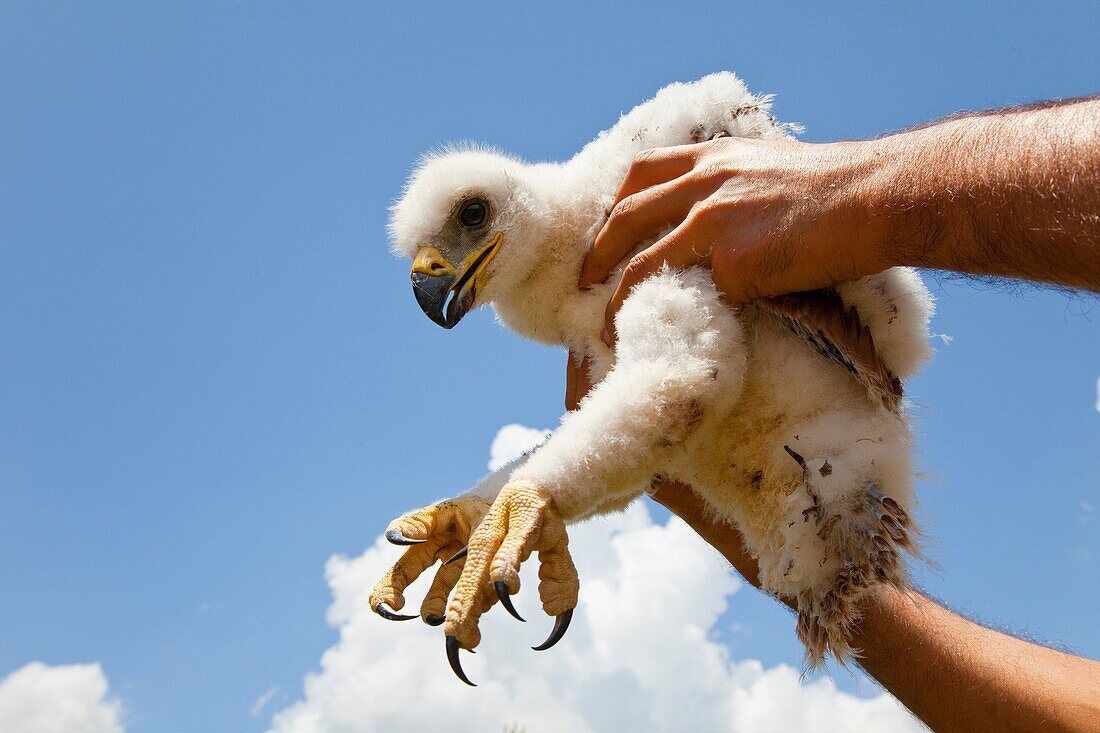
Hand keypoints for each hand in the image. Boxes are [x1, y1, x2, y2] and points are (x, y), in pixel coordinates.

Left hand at [579, 136, 892, 343]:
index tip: (603, 231)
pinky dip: (661, 317)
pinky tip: (653, 336)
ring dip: (614, 297)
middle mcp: (704, 182)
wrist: (876, 199)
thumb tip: (724, 222)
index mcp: (714, 157)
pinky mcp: (731, 262)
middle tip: (583, 283)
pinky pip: (683, 295)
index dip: (615, 204)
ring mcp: (712, 220)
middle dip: (596, 253)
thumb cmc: (841, 191)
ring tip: (601, 325)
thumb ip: (739, 185)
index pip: (642, 173)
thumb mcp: (775, 168)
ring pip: (640, 261)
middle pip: (626, 216)